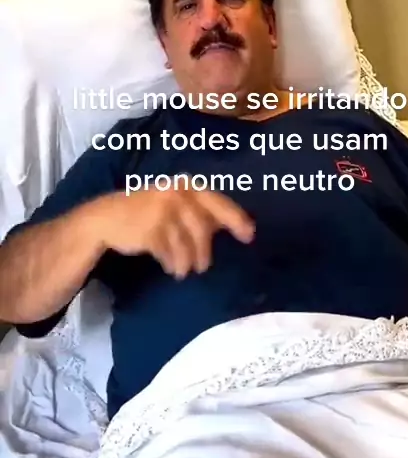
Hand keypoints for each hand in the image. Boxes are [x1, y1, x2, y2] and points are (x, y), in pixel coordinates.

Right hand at [97, 183, 254, 278]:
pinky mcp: (149, 230)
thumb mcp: (177, 205)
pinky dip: (172, 263)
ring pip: (185, 243)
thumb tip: (235, 226)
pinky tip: (171, 269)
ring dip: (187, 261)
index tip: (249, 235)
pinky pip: (168, 252)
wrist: (108, 217)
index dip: (235, 218)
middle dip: (204, 250)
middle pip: (202, 227)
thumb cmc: (149, 211)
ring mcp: (161, 212)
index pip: (217, 201)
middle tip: (204, 267)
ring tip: (184, 271)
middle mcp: (176, 195)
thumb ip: (203, 213)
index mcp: (186, 186)